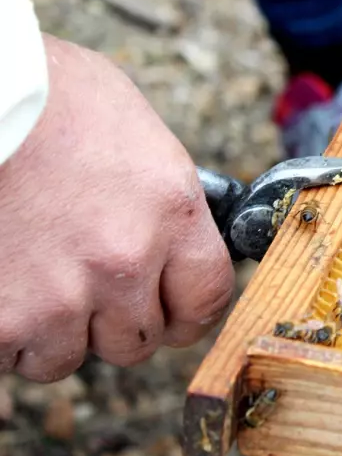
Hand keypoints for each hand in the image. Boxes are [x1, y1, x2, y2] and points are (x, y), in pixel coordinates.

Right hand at [0, 36, 232, 381]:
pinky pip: (12, 355)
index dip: (188, 310)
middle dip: (116, 320)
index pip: (207, 298)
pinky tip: (5, 285)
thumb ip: (164, 203)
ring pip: (70, 355)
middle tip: (90, 286)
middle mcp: (125, 262)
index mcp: (173, 213)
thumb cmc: (54, 99)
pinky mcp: (1, 318)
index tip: (173, 308)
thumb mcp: (141, 139)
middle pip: (140, 339)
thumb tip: (175, 241)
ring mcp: (60, 296)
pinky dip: (7, 333)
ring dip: (56, 330)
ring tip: (37, 279)